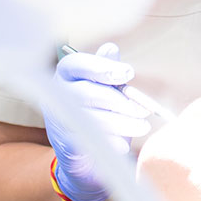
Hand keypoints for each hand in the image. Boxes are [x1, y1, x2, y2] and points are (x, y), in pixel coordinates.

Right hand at [42, 43, 150, 200]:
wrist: (82, 151)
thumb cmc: (95, 110)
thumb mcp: (102, 86)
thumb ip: (106, 68)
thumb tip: (111, 48)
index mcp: (66, 75)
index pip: (77, 64)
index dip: (103, 67)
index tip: (129, 73)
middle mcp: (58, 94)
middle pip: (86, 93)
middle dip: (119, 102)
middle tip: (143, 110)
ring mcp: (59, 119)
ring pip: (91, 119)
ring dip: (122, 123)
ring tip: (142, 127)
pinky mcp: (65, 143)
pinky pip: (90, 140)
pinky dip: (111, 142)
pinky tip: (124, 145)